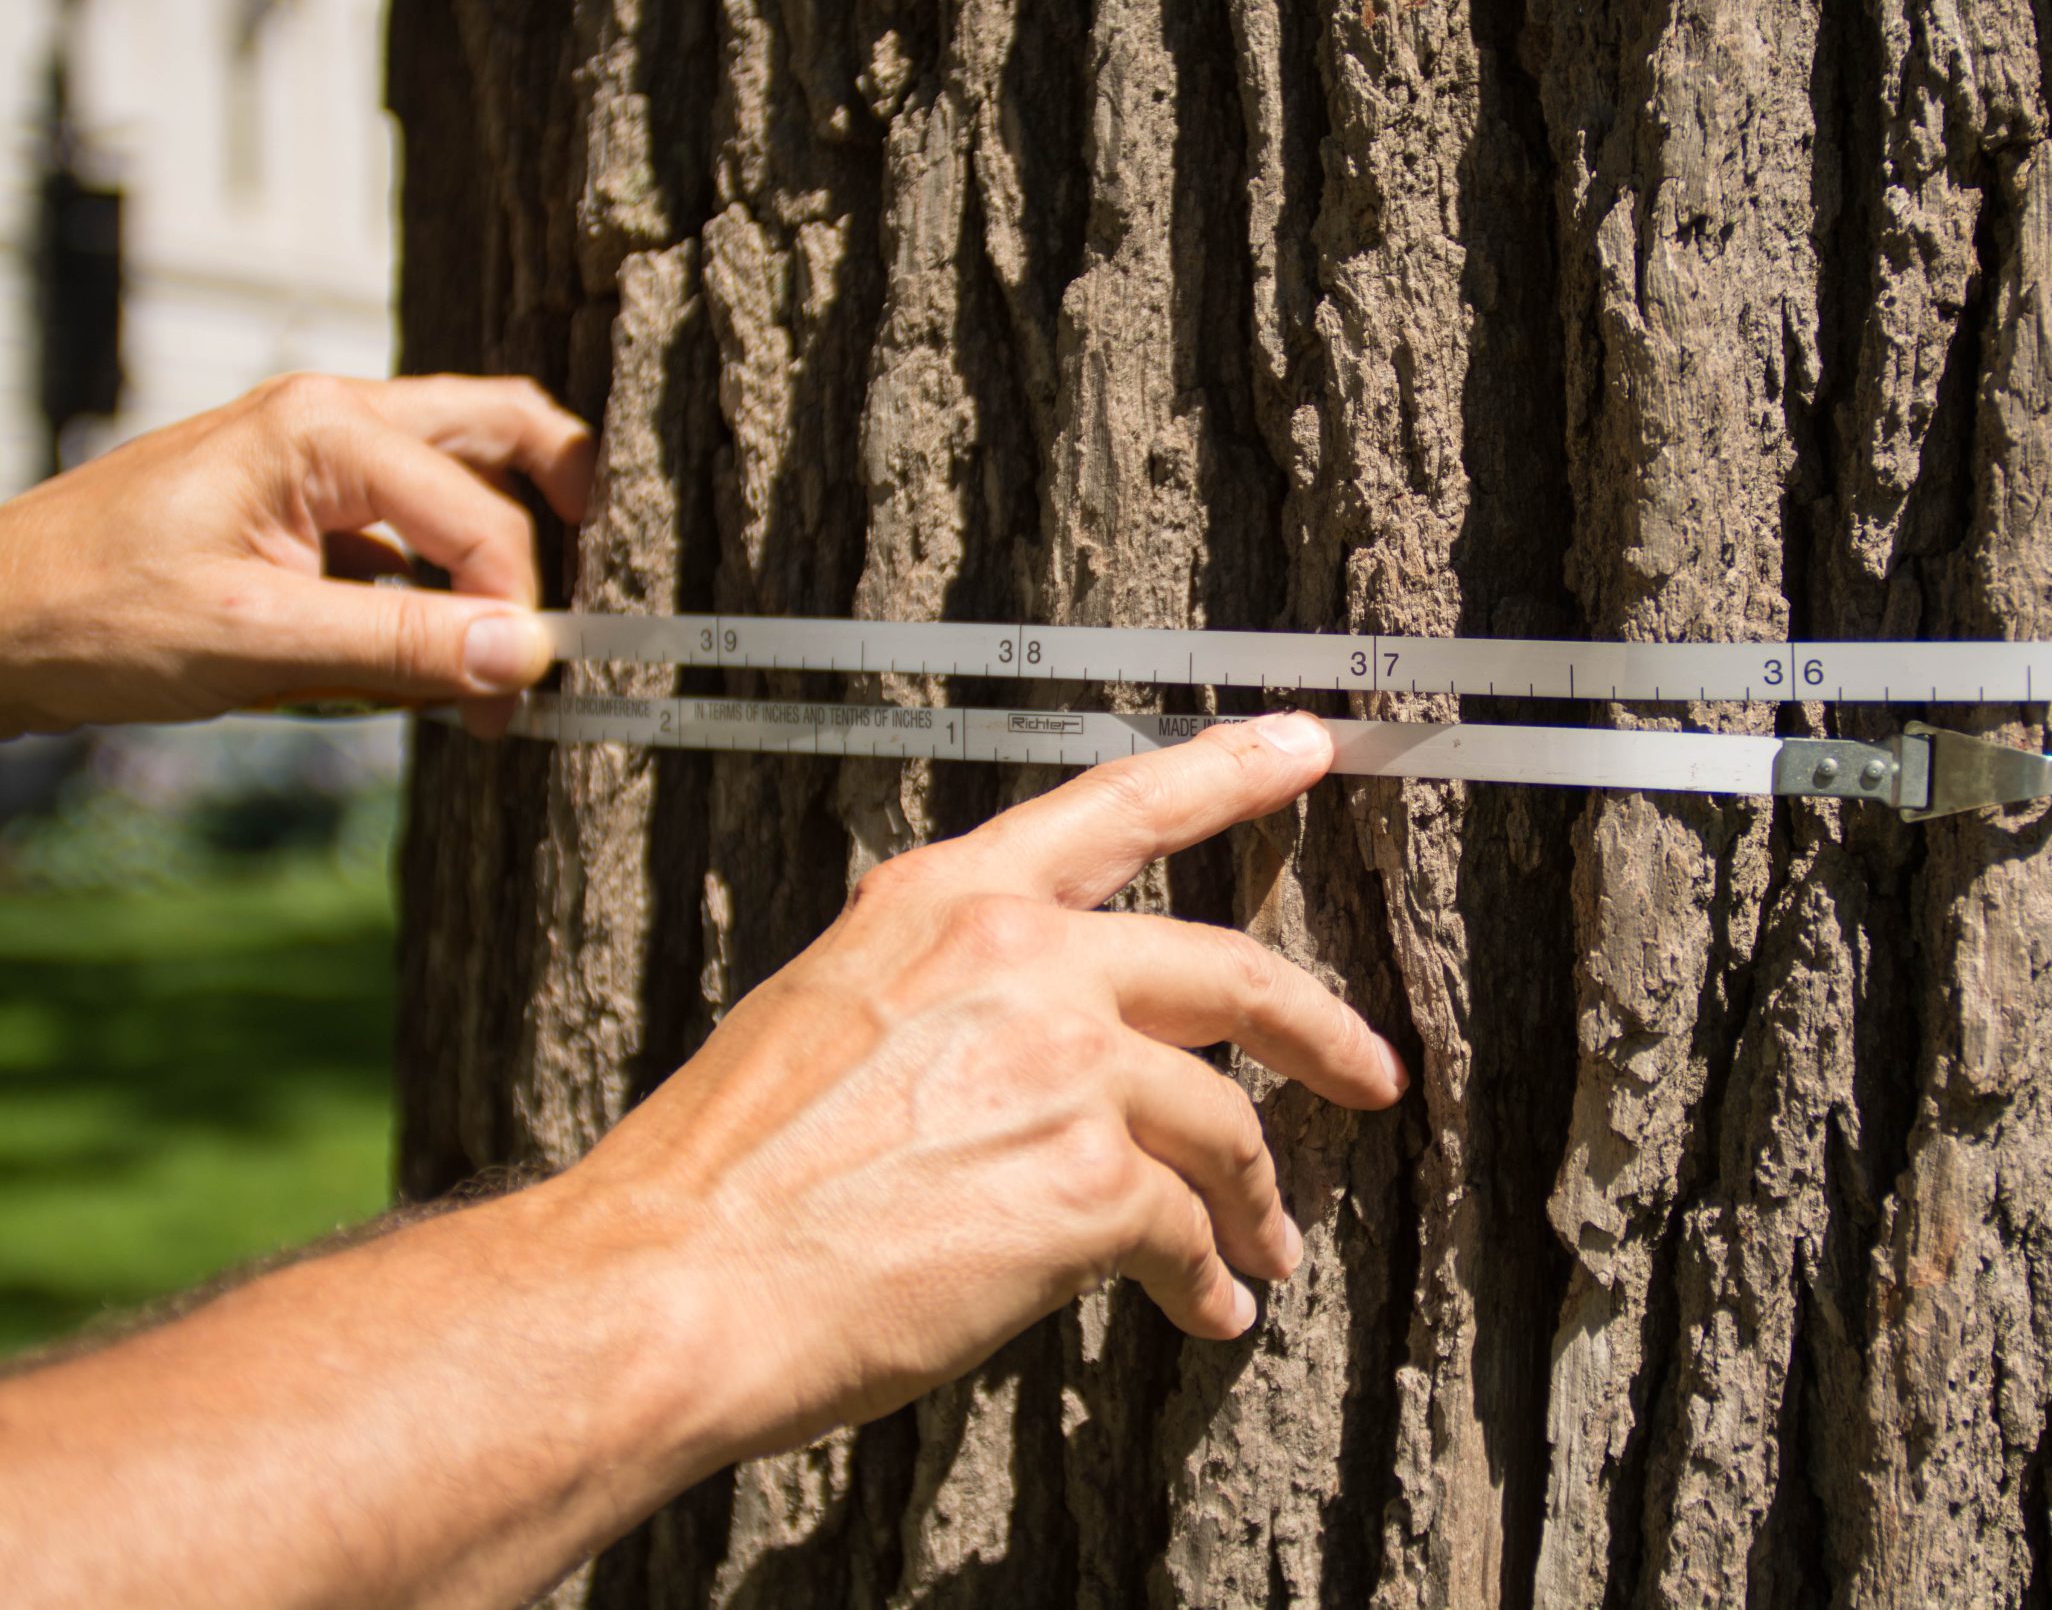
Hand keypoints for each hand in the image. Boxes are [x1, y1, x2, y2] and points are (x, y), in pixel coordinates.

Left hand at [0, 372, 592, 738]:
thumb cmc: (94, 615)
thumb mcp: (257, 638)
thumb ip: (404, 646)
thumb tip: (525, 657)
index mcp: (323, 429)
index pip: (479, 516)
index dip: (515, 612)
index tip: (512, 699)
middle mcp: (332, 418)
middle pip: (502, 428)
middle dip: (567, 502)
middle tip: (606, 584)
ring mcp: (318, 453)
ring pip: (464, 468)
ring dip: (502, 544)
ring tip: (512, 633)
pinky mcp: (305, 500)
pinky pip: (412, 519)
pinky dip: (445, 574)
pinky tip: (437, 642)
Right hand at [558, 711, 1405, 1457]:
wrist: (675, 1282)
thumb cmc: (726, 1174)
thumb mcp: (827, 1014)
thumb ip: (948, 999)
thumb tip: (1030, 1052)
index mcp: (947, 899)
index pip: (1120, 807)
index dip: (1228, 772)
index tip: (1306, 745)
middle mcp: (1022, 956)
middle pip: (1232, 972)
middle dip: (1323, 1032)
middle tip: (1370, 1073)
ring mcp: (1066, 1064)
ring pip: (1223, 1124)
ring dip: (1254, 1200)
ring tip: (1263, 1252)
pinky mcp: (1092, 1183)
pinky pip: (1187, 1231)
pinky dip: (1206, 1281)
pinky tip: (1206, 1314)